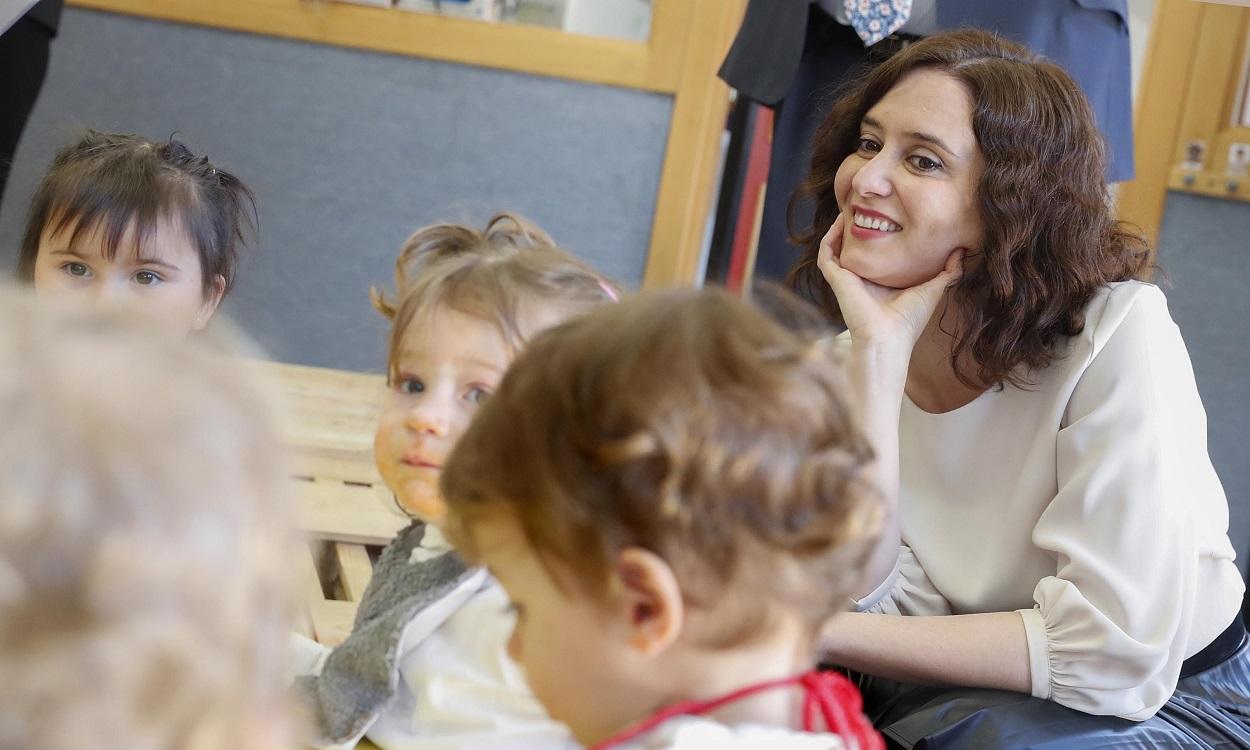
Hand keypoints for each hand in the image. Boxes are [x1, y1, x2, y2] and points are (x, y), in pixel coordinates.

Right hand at [817, 214, 963, 349]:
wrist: (889, 337)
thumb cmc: (908, 320)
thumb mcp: (933, 289)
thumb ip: (948, 271)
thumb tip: (962, 251)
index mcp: (881, 281)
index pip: (876, 254)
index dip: (879, 235)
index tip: (888, 215)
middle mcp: (862, 279)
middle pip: (856, 247)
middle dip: (858, 226)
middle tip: (866, 206)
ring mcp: (847, 279)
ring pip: (837, 247)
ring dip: (840, 228)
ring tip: (849, 207)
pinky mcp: (837, 279)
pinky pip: (826, 254)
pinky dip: (830, 237)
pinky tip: (839, 222)